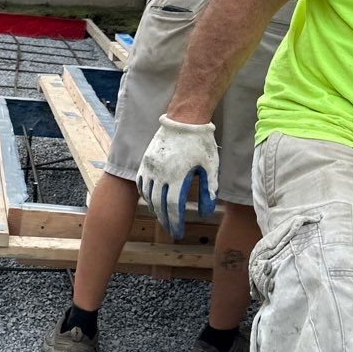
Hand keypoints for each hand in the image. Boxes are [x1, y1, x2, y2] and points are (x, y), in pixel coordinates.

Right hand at [137, 116, 218, 239]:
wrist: (185, 119)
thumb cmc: (201, 143)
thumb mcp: (211, 167)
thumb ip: (208, 190)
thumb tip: (206, 213)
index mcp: (178, 176)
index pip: (173, 207)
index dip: (175, 222)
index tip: (178, 233)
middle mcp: (161, 173)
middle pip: (160, 204)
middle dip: (165, 220)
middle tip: (171, 231)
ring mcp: (151, 166)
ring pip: (149, 194)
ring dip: (155, 208)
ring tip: (162, 218)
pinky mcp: (147, 159)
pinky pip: (141, 182)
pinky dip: (145, 194)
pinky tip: (151, 200)